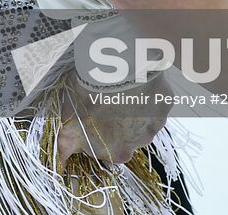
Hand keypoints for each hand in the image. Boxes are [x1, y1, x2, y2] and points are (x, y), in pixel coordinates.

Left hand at [55, 71, 170, 168]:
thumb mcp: (69, 120)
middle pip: (127, 137)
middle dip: (119, 123)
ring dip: (135, 110)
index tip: (93, 117)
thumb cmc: (88, 96)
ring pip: (143, 120)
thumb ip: (67, 143)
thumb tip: (61, 157)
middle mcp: (138, 144)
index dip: (99, 133)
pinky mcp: (165, 104)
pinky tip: (137, 82)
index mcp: (115, 152)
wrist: (115, 69)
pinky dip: (148, 94)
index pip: (107, 149)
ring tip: (122, 90)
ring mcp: (155, 124)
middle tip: (108, 101)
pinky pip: (156, 102)